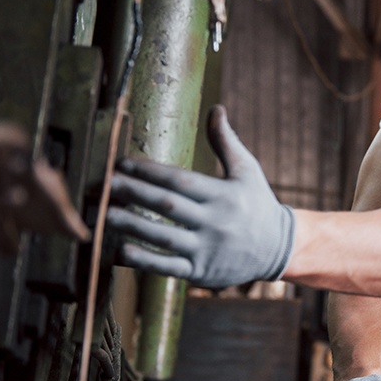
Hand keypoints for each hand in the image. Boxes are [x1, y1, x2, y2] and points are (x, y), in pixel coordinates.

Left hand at [107, 105, 294, 287]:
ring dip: (130, 225)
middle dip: (133, 193)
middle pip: (167, 206)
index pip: (180, 180)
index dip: (149, 171)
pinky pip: (167, 267)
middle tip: (102, 183)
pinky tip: (119, 249)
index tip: (121, 162)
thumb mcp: (248, 171)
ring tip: (103, 213)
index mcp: (224, 195)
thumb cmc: (257, 204)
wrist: (278, 249)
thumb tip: (216, 109)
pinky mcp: (201, 272)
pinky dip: (142, 259)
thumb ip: (227, 142)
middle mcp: (215, 222)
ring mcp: (207, 249)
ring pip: (163, 237)